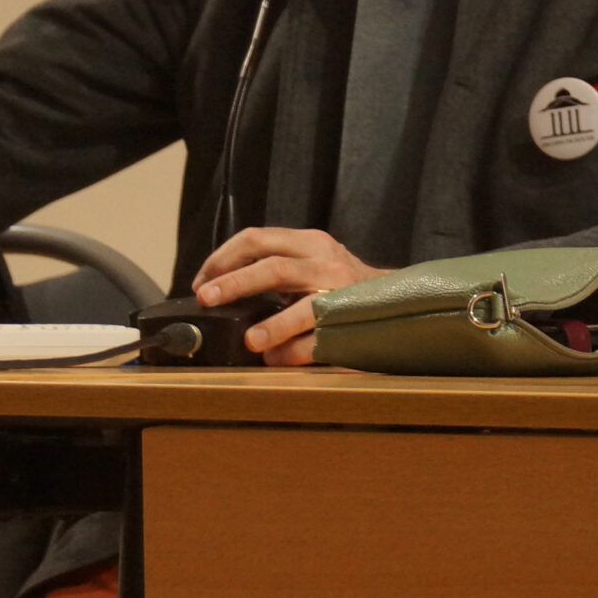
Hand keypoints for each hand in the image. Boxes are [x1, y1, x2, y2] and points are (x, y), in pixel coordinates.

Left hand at [192, 227, 387, 365]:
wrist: (396, 299)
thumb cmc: (339, 285)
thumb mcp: (308, 263)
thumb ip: (272, 268)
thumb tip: (215, 287)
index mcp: (310, 243)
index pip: (256, 239)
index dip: (222, 260)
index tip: (201, 283)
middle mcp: (327, 262)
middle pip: (273, 267)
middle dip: (235, 284)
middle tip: (207, 300)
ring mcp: (343, 294)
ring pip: (303, 307)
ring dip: (273, 326)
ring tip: (251, 341)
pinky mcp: (353, 324)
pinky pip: (319, 341)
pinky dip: (294, 352)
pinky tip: (276, 358)